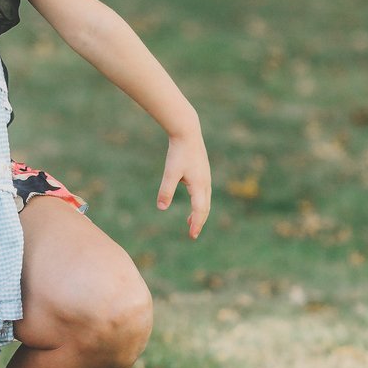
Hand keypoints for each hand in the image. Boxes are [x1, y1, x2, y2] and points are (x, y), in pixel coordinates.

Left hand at [157, 123, 210, 238]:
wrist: (187, 132)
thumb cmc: (178, 152)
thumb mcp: (170, 172)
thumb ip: (166, 190)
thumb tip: (161, 208)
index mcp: (199, 185)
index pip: (199, 210)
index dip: (196, 224)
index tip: (192, 236)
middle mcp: (205, 183)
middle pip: (205, 208)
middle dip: (199, 221)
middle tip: (192, 234)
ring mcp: (206, 177)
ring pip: (205, 200)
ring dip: (199, 212)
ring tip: (190, 222)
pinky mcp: (203, 172)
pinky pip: (203, 193)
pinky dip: (199, 202)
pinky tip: (192, 202)